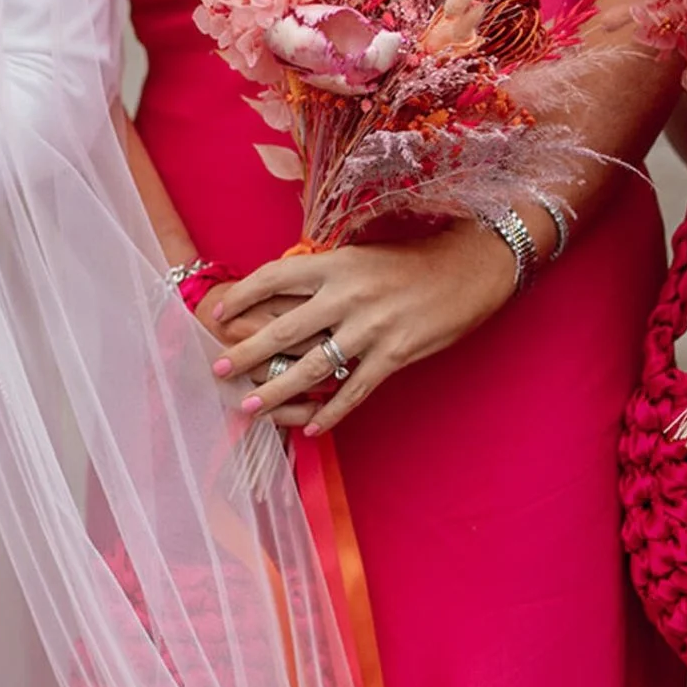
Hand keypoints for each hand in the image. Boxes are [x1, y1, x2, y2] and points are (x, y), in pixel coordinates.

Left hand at [210, 220, 519, 433]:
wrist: (468, 269)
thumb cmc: (410, 263)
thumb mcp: (360, 258)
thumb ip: (323, 278)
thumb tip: (279, 299)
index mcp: (336, 265)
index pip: (274, 277)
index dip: (242, 296)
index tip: (217, 314)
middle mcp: (348, 295)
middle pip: (283, 329)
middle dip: (246, 353)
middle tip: (217, 371)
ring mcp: (371, 328)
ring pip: (313, 367)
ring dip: (277, 390)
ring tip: (251, 408)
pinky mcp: (394, 354)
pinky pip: (354, 389)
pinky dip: (332, 411)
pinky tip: (313, 427)